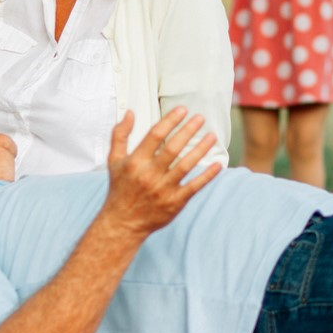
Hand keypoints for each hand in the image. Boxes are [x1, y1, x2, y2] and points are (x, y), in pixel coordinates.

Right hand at [101, 108, 221, 236]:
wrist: (123, 223)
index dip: (170, 121)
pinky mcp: (174, 202)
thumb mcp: (114, 160)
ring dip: (200, 149)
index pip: (154, 135)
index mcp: (135, 162)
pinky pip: (194, 186)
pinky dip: (207, 176)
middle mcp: (149, 174)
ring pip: (186, 165)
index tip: (183, 110)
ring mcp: (163, 189)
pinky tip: (218, 164)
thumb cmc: (120, 187)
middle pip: (172, 148)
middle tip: (201, 118)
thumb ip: (120, 135)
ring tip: (212, 136)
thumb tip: (131, 112)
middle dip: (188, 131)